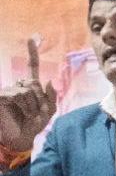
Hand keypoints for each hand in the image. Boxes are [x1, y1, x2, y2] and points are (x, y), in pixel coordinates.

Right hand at [0, 39, 56, 153]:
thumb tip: (49, 80)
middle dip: (39, 99)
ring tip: (28, 114)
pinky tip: (21, 112)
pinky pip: (17, 94)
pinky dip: (24, 105)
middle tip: (36, 112)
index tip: (33, 37)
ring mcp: (9, 90)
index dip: (33, 53)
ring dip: (32, 104)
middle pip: (34, 83)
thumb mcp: (49, 111)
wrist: (22, 138)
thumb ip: (52, 96)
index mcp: (32, 87)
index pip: (32, 67)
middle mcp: (19, 86)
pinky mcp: (2, 95)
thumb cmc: (34, 125)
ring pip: (27, 90)